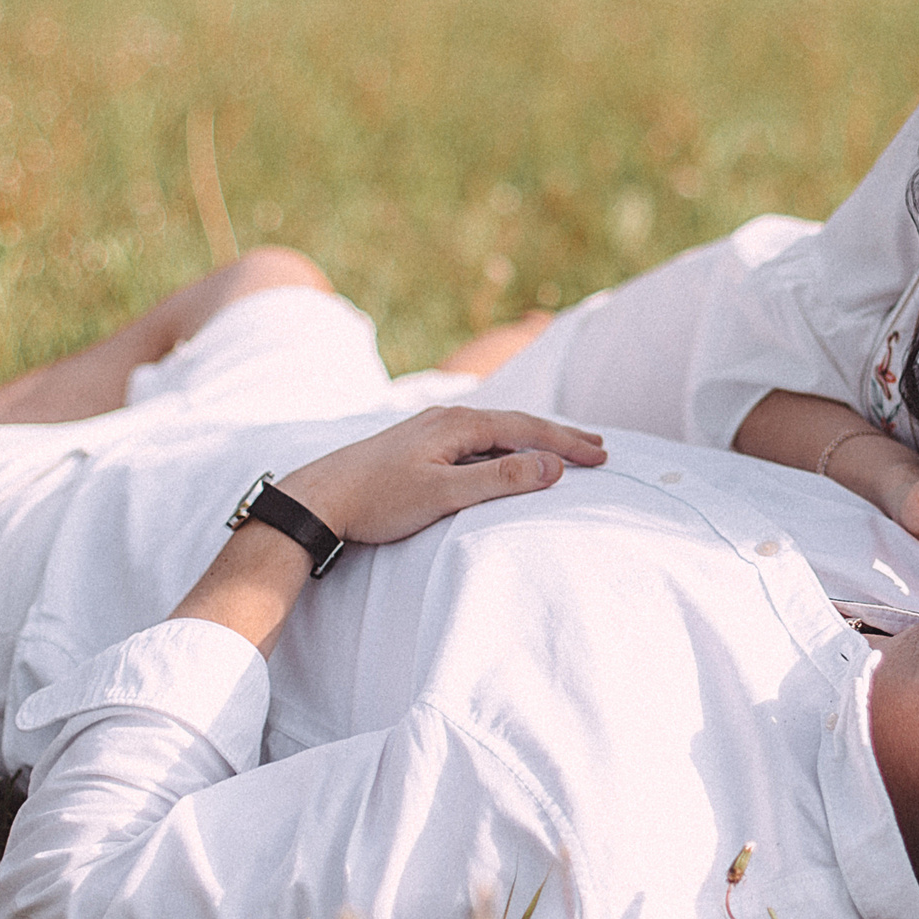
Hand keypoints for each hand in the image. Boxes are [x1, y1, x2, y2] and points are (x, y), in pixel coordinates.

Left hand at [277, 405, 607, 545]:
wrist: (317, 499)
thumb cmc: (377, 500)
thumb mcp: (444, 494)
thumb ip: (500, 479)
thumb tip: (553, 466)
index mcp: (458, 424)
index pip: (527, 429)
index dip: (567, 443)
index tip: (601, 456)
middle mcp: (447, 418)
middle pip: (516, 424)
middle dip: (558, 437)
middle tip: (597, 447)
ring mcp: (431, 430)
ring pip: (496, 432)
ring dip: (532, 442)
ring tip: (562, 452)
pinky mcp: (419, 446)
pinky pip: (477, 442)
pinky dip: (505, 449)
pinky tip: (508, 460)